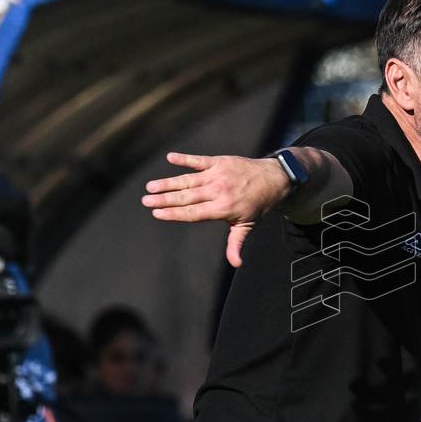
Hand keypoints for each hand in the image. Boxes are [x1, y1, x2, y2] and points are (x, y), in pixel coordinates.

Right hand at [142, 152, 290, 266]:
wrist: (274, 179)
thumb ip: (236, 243)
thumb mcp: (248, 226)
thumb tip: (236, 263)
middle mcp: (218, 191)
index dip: (174, 213)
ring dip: (168, 182)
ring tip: (151, 186)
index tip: (157, 213)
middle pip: (186, 196)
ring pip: (188, 180)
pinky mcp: (219, 162)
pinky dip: (185, 159)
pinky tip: (170, 158)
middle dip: (164, 199)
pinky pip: (199, 160)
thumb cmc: (258, 205)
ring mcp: (218, 175)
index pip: (193, 213)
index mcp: (223, 208)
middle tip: (146, 201)